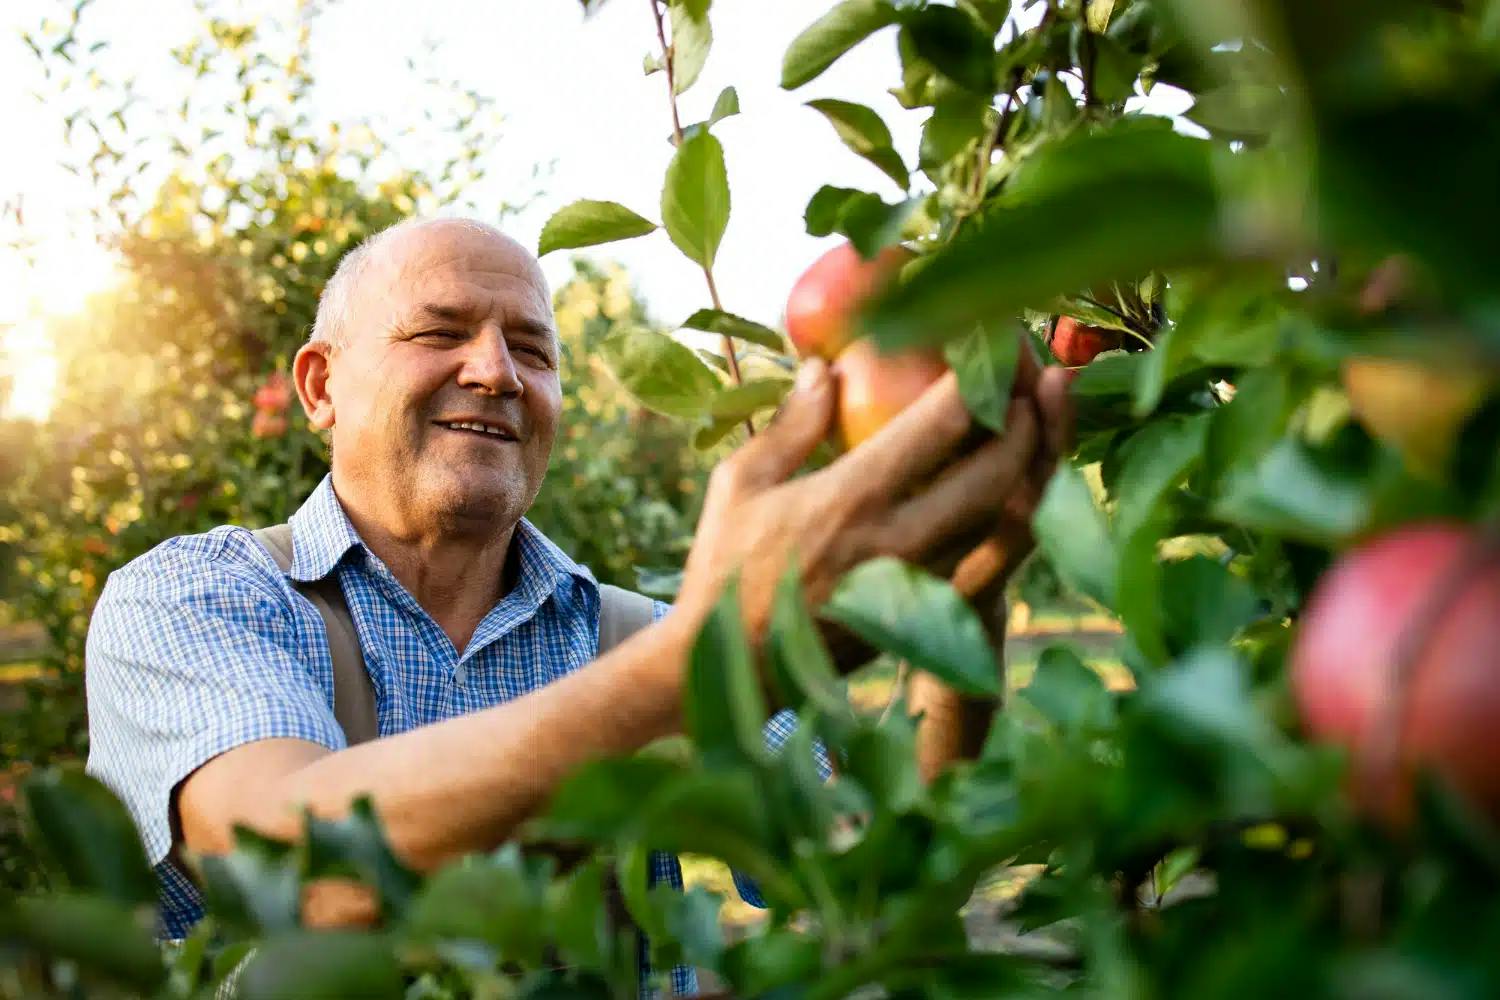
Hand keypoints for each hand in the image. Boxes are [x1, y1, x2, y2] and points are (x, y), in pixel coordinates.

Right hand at [676, 355, 1040, 651]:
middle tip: (1031, 383)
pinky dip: (1019, 521)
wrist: (731, 669)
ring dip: (1034, 468)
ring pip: (1010, 523)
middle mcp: (902, 541)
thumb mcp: (740, 484)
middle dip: (1027, 419)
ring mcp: (924, 587)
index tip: (988, 344)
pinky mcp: (931, 620)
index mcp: (853, 497)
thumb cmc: (725, 569)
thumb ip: (792, 424)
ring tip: (1041, 425)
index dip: (978, 376)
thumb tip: (824, 366)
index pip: (942, 422)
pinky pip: (996, 564)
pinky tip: (1024, 491)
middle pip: (998, 471)